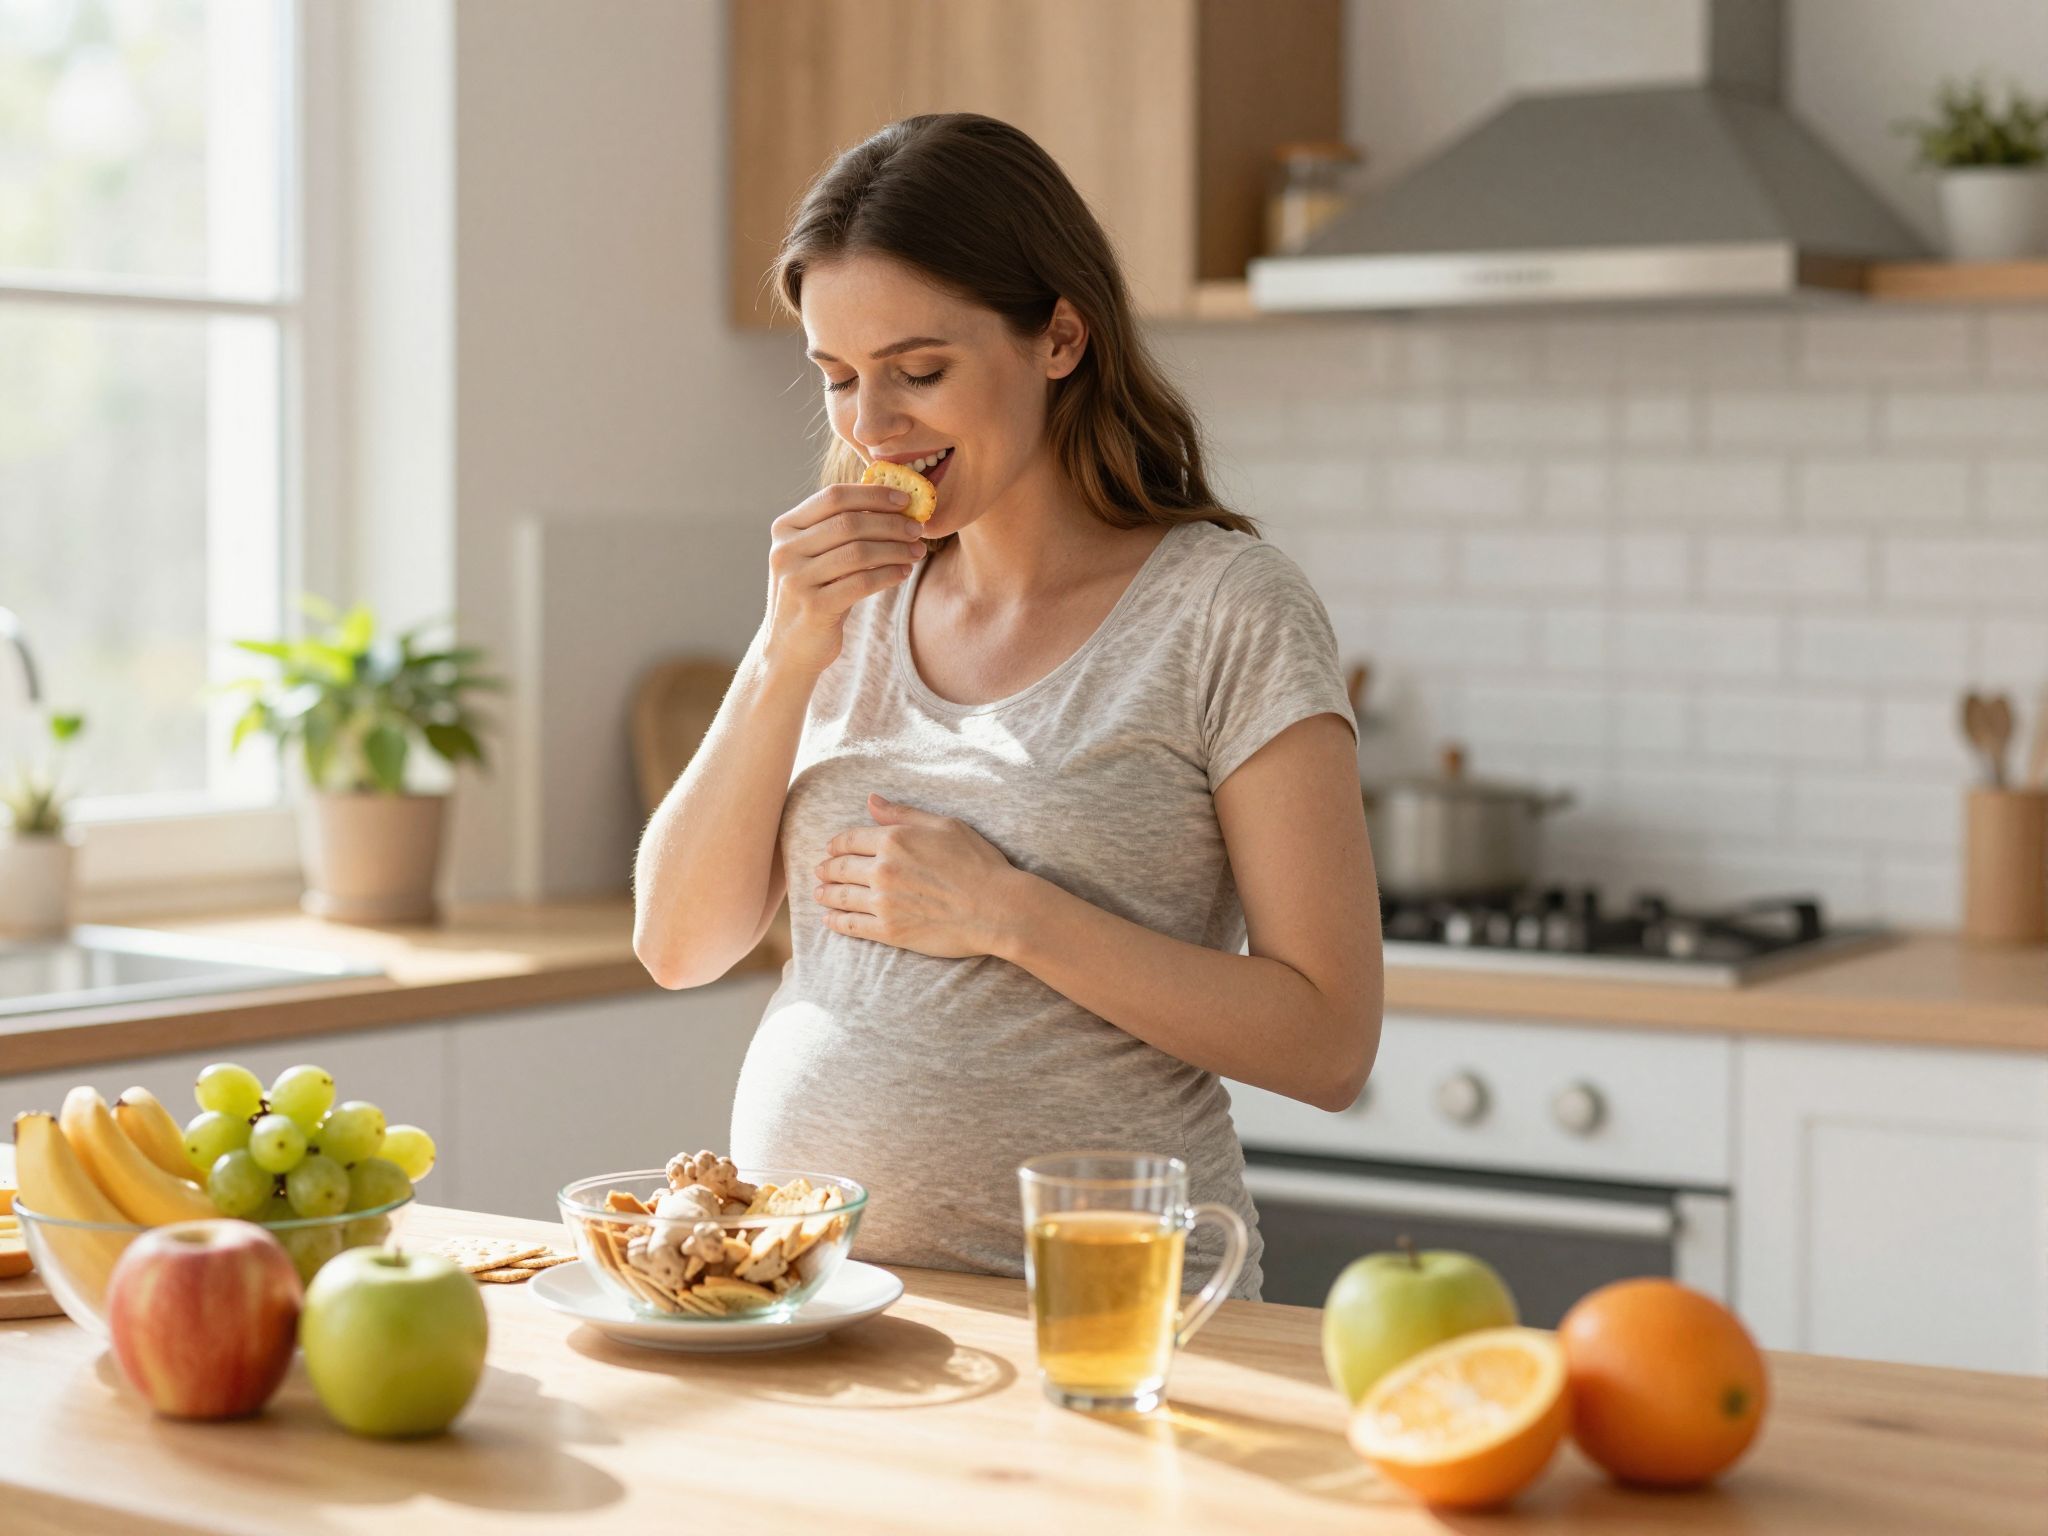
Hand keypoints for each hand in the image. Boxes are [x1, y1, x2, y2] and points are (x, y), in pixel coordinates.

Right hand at [761, 484, 927, 677]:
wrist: (789, 648)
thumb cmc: (814, 595)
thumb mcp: (816, 557)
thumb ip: (840, 530)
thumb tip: (893, 504)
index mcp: (785, 528)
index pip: (834, 497)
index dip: (872, 494)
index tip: (905, 499)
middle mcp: (785, 550)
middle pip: (849, 523)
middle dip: (890, 523)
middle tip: (917, 529)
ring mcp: (796, 579)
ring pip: (858, 552)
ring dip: (895, 549)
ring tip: (917, 552)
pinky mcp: (814, 607)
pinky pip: (862, 583)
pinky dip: (888, 575)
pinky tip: (904, 573)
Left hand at [813, 795, 1023, 958]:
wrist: (995, 908)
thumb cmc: (977, 863)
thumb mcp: (944, 826)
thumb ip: (903, 814)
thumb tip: (871, 800)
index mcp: (894, 839)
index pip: (850, 840)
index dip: (837, 844)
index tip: (831, 849)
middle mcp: (882, 870)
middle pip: (840, 868)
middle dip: (826, 869)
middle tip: (819, 871)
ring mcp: (883, 902)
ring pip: (841, 897)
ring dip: (825, 894)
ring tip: (819, 894)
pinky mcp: (889, 931)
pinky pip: (852, 926)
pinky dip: (836, 923)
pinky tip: (829, 920)